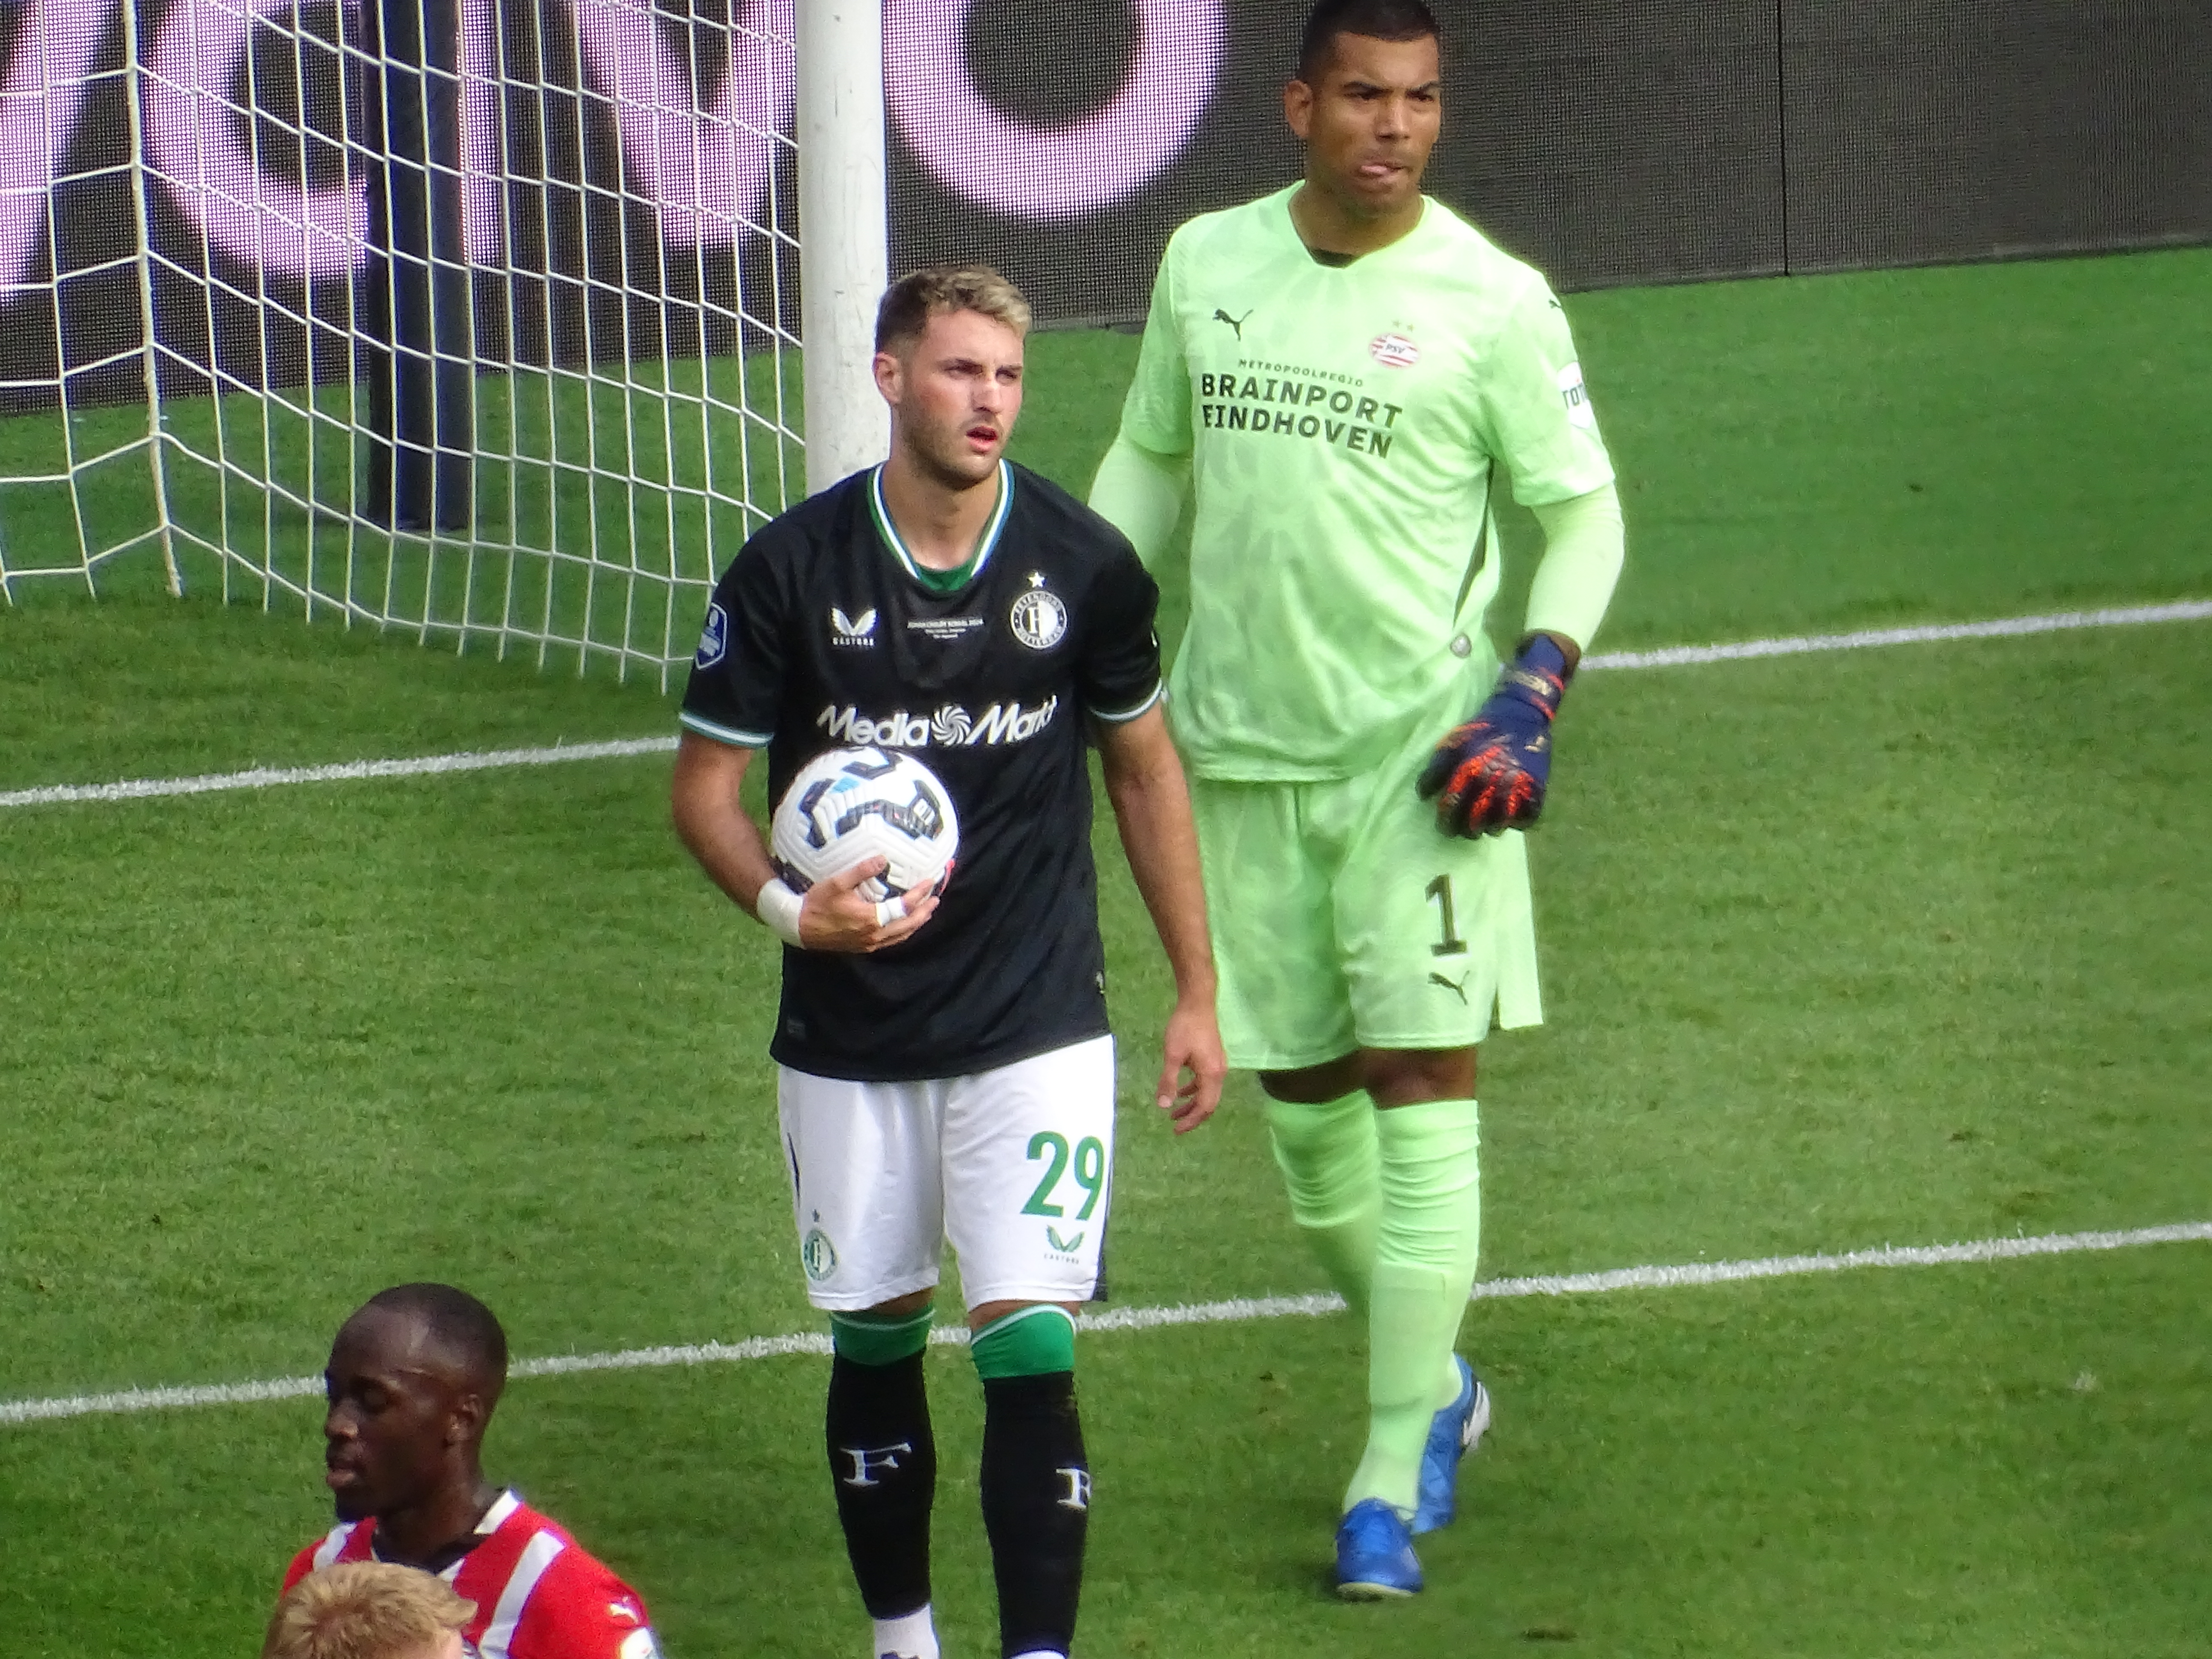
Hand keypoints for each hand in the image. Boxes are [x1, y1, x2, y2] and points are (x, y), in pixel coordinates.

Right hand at [797, 857, 941, 952]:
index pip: (904, 907)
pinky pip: (891, 941)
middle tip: (936, 899)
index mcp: (870, 919)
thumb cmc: (817, 904)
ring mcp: (869, 943)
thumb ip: (861, 871)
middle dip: (924, 912)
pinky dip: (903, 931)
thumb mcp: (837, 883)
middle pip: (908, 925)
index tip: (929, 882)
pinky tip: (905, 925)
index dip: (919, 894)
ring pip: (901, 935)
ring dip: (916, 923)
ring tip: (927, 912)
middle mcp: (874, 934)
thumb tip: (882, 859)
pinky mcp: (863, 946)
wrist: (799, 927)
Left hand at [1154, 995, 1225, 1133]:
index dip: (1191, 1121)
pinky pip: (1205, 1081)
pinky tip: (1181, 1091)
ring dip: (1191, 1103)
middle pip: (1208, 1103)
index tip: (1176, 1129)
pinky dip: (1193, 1090)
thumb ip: (1169, 1081)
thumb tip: (1164, 1106)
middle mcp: (1219, 1073)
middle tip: (1174, 1125)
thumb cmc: (1184, 1028)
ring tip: (1173, 1112)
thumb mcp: (1172, 1055)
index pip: (1205, 1107)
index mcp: (1212, 1075)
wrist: (1198, 1003)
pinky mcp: (1213, 1058)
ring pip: (1207, 1093)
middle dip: (1192, 1116)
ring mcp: (1218, 1065)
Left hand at [1417, 635, 1572, 836]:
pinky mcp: (1537, 789)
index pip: (1453, 808)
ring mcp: (1517, 787)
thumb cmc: (1482, 730)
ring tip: (1486, 825)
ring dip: (1491, 828)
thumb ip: (1436, 770)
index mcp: (1469, 771)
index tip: (1444, 827)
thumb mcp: (1452, 743)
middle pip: (1475, 823)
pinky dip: (1517, 823)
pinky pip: (1526, 819)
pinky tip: (1510, 818)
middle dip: (1467, 830)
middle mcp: (1492, 782)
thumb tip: (1423, 796)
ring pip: (1500, 825)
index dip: (1446, 822)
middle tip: (1465, 829)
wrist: (1521, 715)